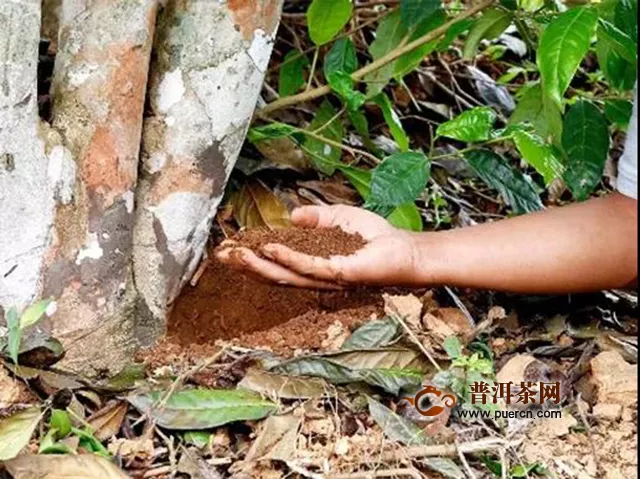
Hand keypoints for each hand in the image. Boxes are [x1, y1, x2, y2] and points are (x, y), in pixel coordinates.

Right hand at [216, 205, 421, 288]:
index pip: (277, 263)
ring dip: (259, 264)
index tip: (229, 248)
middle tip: (221, 255)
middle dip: (246, 265)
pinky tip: (270, 249)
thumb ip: (316, 218)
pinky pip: (309, 267)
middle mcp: (316, 277)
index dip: (252, 256)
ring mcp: (327, 278)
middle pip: (274, 274)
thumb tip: (292, 215)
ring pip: (286, 275)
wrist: (405, 250)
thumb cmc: (377, 239)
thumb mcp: (340, 220)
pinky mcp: (340, 273)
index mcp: (313, 265)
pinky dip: (288, 258)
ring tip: (237, 254)